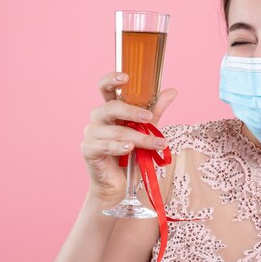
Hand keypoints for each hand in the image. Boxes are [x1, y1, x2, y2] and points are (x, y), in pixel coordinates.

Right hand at [81, 71, 177, 205]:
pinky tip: (130, 149)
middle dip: (132, 111)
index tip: (126, 77)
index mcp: (110, 109)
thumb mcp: (146, 129)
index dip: (112, 79)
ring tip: (156, 144)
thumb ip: (155, 110)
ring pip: (115, 131)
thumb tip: (172, 91)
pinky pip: (104, 145)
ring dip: (138, 138)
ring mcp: (91, 134)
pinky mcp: (88, 150)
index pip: (105, 88)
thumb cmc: (131, 154)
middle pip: (110, 107)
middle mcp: (98, 118)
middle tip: (149, 118)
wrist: (120, 184)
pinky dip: (119, 147)